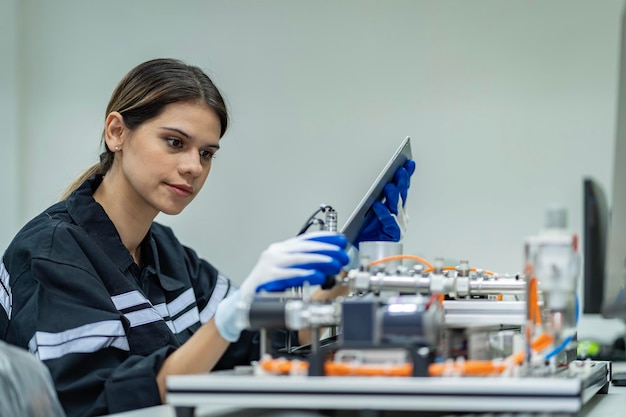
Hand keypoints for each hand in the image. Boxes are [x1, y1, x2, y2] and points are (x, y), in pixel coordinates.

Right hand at [214, 231, 348, 340]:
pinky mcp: (267, 278)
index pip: (306, 239)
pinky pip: (289, 275)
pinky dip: (305, 275)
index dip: (325, 238)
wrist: (243, 303)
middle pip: (305, 247)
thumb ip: (305, 266)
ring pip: (299, 258)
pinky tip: (317, 276)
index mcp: (281, 249)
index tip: (340, 239)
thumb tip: (330, 263)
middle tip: (341, 254)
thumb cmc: (267, 288)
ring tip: (334, 264)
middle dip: (326, 250)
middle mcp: (275, 253)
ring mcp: (270, 265)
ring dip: (319, 260)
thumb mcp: (287, 272)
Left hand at [354, 159, 415, 247]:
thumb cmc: (370, 232)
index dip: (407, 175)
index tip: (408, 162)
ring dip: (393, 196)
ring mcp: (397, 225)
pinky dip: (383, 213)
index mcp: (396, 207)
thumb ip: (378, 198)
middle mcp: (399, 215)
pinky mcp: (392, 235)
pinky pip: (388, 222)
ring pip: (396, 207)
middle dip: (402, 182)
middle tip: (401, 170)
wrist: (368, 251)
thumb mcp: (373, 210)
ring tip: (389, 186)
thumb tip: (380, 181)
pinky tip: (377, 205)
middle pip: (402, 195)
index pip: (403, 188)